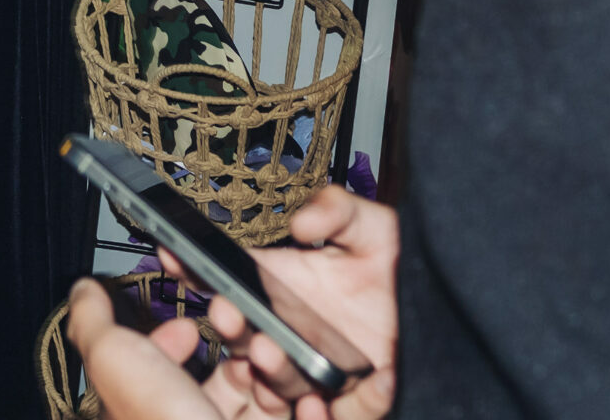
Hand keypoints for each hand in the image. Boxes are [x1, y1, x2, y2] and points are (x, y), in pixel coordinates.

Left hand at [68, 279, 291, 419]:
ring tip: (281, 368)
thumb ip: (94, 324)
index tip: (195, 323)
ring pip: (268, 403)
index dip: (180, 339)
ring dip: (281, 378)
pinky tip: (312, 405)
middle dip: (245, 351)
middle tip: (254, 342)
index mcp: (152, 412)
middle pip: (227, 382)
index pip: (165, 369)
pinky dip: (314, 416)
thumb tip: (82, 290)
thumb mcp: (117, 362)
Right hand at [162, 188, 398, 419]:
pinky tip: (319, 400)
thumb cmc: (391, 272)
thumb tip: (303, 223)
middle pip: (241, 338)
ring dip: (267, 371)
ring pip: (274, 382)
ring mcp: (311, 371)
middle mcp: (284, 334)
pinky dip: (318, 415)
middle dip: (229, 326)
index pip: (224, 283)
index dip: (196, 270)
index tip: (174, 254)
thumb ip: (338, 210)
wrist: (435, 312)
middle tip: (226, 312)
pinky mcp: (346, 404)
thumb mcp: (371, 228)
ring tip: (267, 352)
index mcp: (276, 290)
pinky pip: (328, 417)